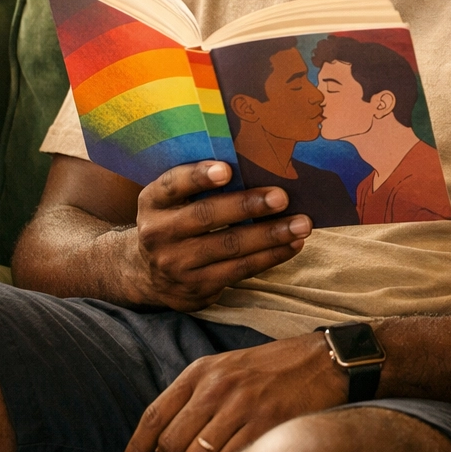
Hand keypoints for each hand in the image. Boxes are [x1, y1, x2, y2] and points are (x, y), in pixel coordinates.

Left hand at [119, 332, 348, 451]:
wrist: (325, 360)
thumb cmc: (274, 368)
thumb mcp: (227, 367)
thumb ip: (195, 396)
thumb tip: (165, 440)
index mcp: (202, 371)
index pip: (153, 416)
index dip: (135, 450)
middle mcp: (216, 387)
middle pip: (170, 443)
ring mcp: (240, 405)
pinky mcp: (264, 422)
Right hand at [129, 161, 311, 310]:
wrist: (149, 276)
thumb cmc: (176, 222)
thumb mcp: (173, 201)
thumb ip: (200, 184)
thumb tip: (257, 164)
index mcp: (153, 202)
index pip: (172, 184)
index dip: (198, 177)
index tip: (226, 170)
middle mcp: (159, 233)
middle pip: (206, 216)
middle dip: (248, 206)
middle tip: (282, 197)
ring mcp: (177, 263)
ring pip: (229, 246)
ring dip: (270, 235)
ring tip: (302, 224)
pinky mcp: (197, 286)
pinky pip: (240, 270)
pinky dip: (271, 256)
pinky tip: (293, 244)